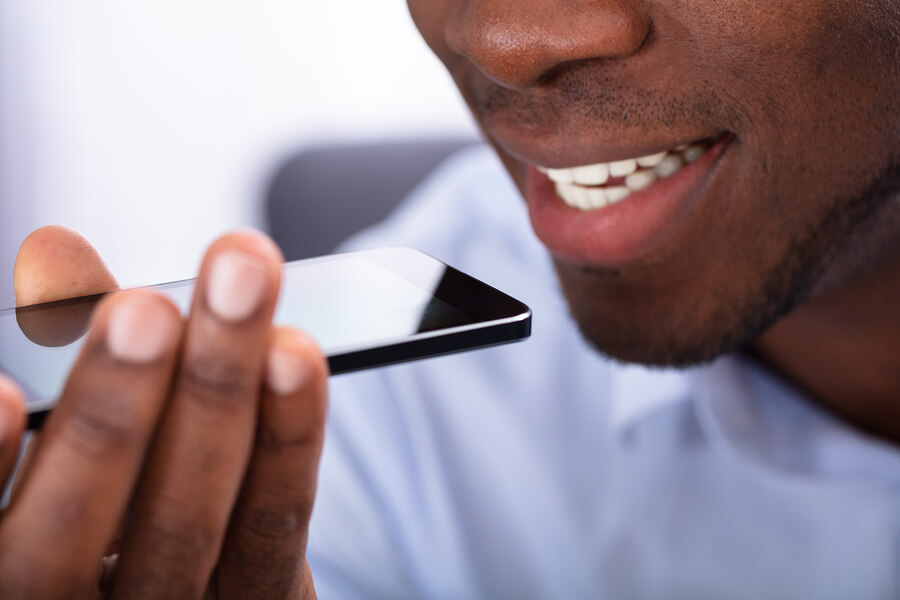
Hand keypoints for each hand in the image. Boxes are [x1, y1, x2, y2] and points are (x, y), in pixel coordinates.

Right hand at [0, 226, 326, 598]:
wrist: (195, 593)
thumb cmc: (119, 516)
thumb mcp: (83, 457)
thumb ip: (82, 365)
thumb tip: (61, 252)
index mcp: (22, 583)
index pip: (4, 539)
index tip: (3, 392)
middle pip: (82, 535)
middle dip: (115, 414)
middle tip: (141, 310)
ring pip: (189, 518)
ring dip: (218, 393)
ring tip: (237, 286)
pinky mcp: (265, 598)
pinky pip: (274, 522)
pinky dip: (285, 440)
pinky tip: (290, 354)